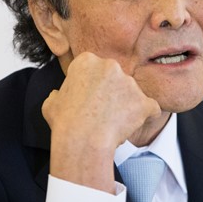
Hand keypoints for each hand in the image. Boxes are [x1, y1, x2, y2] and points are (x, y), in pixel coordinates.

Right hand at [41, 52, 161, 192]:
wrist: (82, 139)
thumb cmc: (65, 122)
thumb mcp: (51, 103)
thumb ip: (59, 94)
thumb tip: (59, 96)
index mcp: (87, 61)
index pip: (94, 69)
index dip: (91, 85)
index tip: (88, 99)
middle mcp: (111, 66)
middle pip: (115, 78)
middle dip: (111, 92)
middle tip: (101, 111)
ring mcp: (130, 83)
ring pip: (132, 92)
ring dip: (126, 105)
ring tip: (112, 123)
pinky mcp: (144, 101)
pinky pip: (151, 107)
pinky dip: (146, 115)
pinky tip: (136, 123)